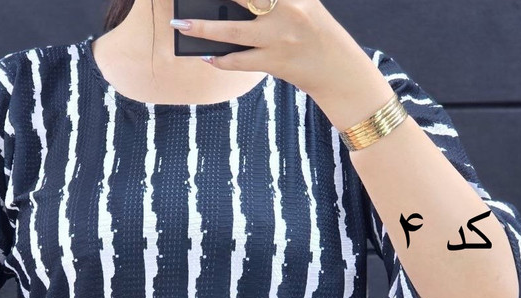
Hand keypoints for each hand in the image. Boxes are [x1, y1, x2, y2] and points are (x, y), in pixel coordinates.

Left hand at [171, 0, 359, 99]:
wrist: (337, 68)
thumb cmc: (315, 31)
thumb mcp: (303, 2)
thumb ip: (272, 0)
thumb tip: (233, 5)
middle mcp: (286, 11)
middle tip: (186, 0)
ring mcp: (278, 38)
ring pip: (232, 32)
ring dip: (203, 29)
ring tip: (182, 25)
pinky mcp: (274, 62)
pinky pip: (239, 61)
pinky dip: (221, 60)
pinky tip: (207, 55)